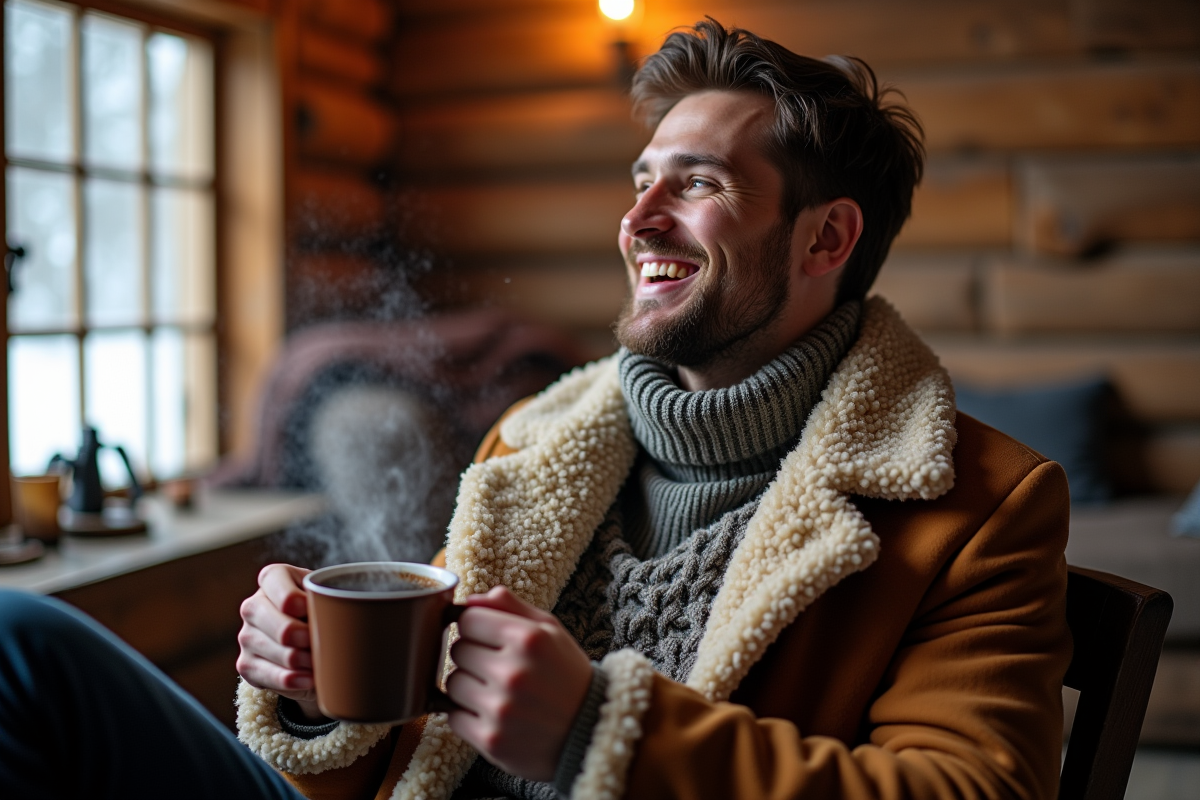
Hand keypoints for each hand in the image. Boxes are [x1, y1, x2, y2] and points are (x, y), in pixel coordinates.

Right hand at [236, 564, 323, 719]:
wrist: (310, 641)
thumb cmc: (322, 610)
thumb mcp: (328, 597)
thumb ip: (331, 600)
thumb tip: (339, 620)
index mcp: (272, 578)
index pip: (280, 587)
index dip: (302, 603)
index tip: (320, 612)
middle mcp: (253, 605)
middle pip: (282, 627)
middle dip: (308, 640)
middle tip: (324, 643)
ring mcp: (246, 636)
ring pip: (278, 653)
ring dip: (305, 661)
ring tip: (321, 661)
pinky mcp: (245, 664)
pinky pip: (269, 676)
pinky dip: (294, 680)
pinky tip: (310, 679)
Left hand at [446, 586, 592, 781]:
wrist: (591, 730)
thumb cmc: (566, 673)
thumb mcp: (549, 630)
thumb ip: (510, 607)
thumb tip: (470, 599)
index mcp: (529, 639)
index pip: (468, 619)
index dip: (476, 627)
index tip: (488, 637)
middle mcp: (513, 672)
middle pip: (457, 650)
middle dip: (473, 655)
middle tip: (497, 667)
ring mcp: (501, 709)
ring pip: (452, 683)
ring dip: (468, 686)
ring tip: (495, 691)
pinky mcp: (491, 740)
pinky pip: (453, 717)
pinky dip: (467, 715)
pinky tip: (492, 714)